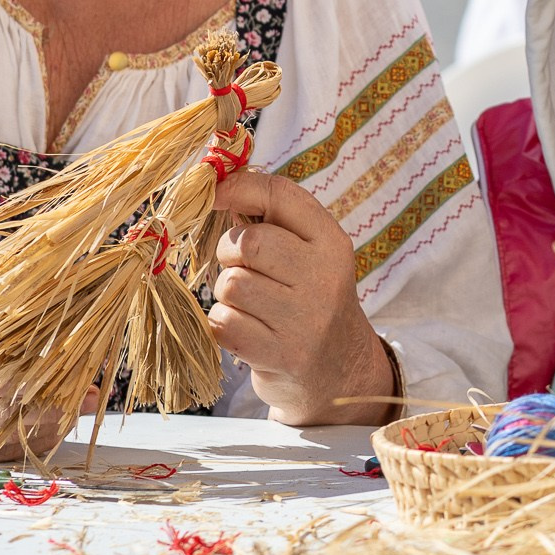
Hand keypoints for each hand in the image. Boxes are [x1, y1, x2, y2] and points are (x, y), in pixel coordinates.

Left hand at [208, 172, 394, 425]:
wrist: (340, 372)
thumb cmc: (310, 300)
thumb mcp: (309, 254)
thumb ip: (273, 219)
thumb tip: (218, 182)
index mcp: (332, 242)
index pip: (280, 195)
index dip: (237, 187)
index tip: (214, 192)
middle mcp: (325, 277)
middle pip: (249, 242)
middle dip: (229, 251)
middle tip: (238, 265)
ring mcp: (305, 319)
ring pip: (232, 285)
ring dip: (227, 293)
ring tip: (249, 303)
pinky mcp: (281, 355)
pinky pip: (224, 323)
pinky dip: (224, 324)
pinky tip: (247, 330)